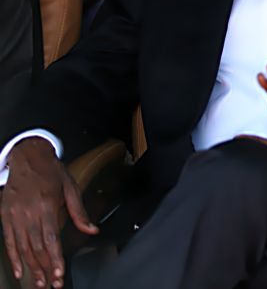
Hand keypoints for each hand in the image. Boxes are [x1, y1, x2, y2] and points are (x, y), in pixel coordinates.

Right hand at [1, 138, 97, 288]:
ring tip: (38, 282)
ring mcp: (14, 215)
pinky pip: (9, 241)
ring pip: (22, 247)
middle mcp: (28, 213)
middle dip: (45, 268)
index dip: (55, 258)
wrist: (27, 156)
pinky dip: (14, 257)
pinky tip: (19, 270)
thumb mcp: (70, 187)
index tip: (59, 274)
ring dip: (31, 267)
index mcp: (46, 205)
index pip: (51, 239)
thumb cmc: (51, 172)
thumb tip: (92, 230)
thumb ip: (79, 212)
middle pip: (36, 247)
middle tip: (51, 285)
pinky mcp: (5, 216)